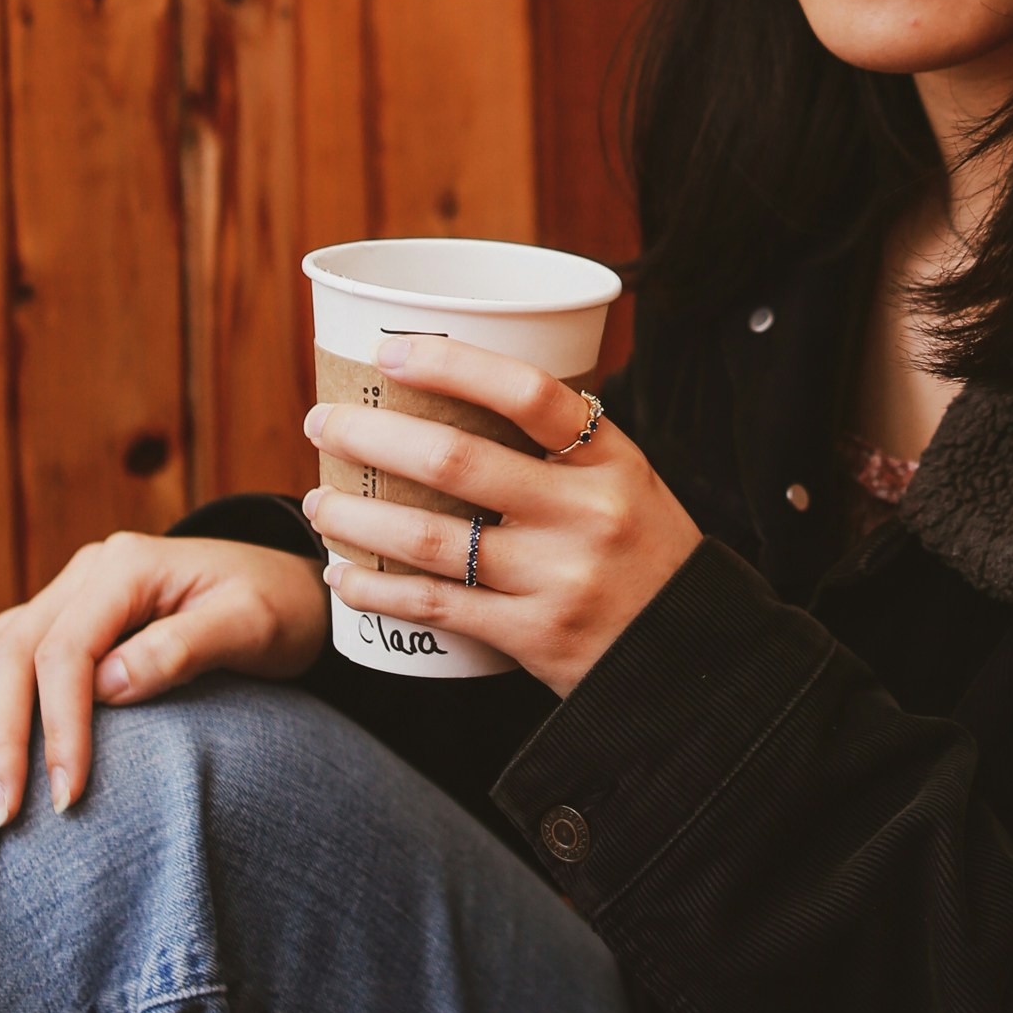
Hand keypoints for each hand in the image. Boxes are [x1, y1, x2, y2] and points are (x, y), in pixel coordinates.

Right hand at [0, 535, 329, 829]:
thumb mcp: (252, 625)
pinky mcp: (66, 622)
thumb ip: (183, 648)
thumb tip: (107, 687)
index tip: (67, 797)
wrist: (293, 588)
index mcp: (128, 566)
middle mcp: (87, 573)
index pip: (67, 650)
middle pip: (11, 651)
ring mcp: (70, 594)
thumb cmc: (279, 609)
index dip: (58, 727)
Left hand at [302, 339, 700, 696]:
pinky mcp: (533, 634)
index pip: (529, 393)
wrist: (693, 658)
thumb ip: (563, 449)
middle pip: (456, 460)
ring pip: (429, 537)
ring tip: (319, 502)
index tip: (392, 354)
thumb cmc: (646, 555)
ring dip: (358, 516)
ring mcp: (558, 576)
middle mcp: (586, 512)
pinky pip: (435, 606)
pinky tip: (343, 575)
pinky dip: (378, 588)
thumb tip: (462, 395)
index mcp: (613, 459)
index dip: (453, 365)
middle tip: (324, 424)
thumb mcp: (630, 483)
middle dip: (372, 436)